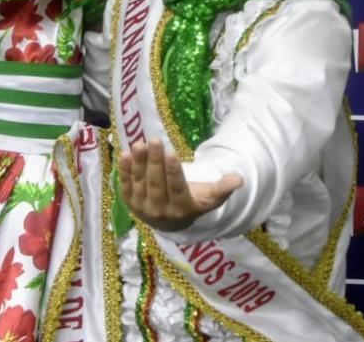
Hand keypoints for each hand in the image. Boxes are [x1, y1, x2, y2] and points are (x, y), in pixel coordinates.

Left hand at [118, 139, 242, 231]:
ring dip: (138, 163)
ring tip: (139, 144)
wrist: (169, 222)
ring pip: (140, 183)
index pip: (177, 189)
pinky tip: (125, 154)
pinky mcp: (130, 203)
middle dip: (154, 162)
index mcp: (182, 209)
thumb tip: (239, 179)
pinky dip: (124, 171)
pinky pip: (125, 186)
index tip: (171, 154)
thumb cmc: (192, 202)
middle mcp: (161, 211)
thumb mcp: (209, 198)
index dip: (173, 172)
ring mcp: (143, 208)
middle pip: (156, 184)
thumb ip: (223, 188)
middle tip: (154, 140)